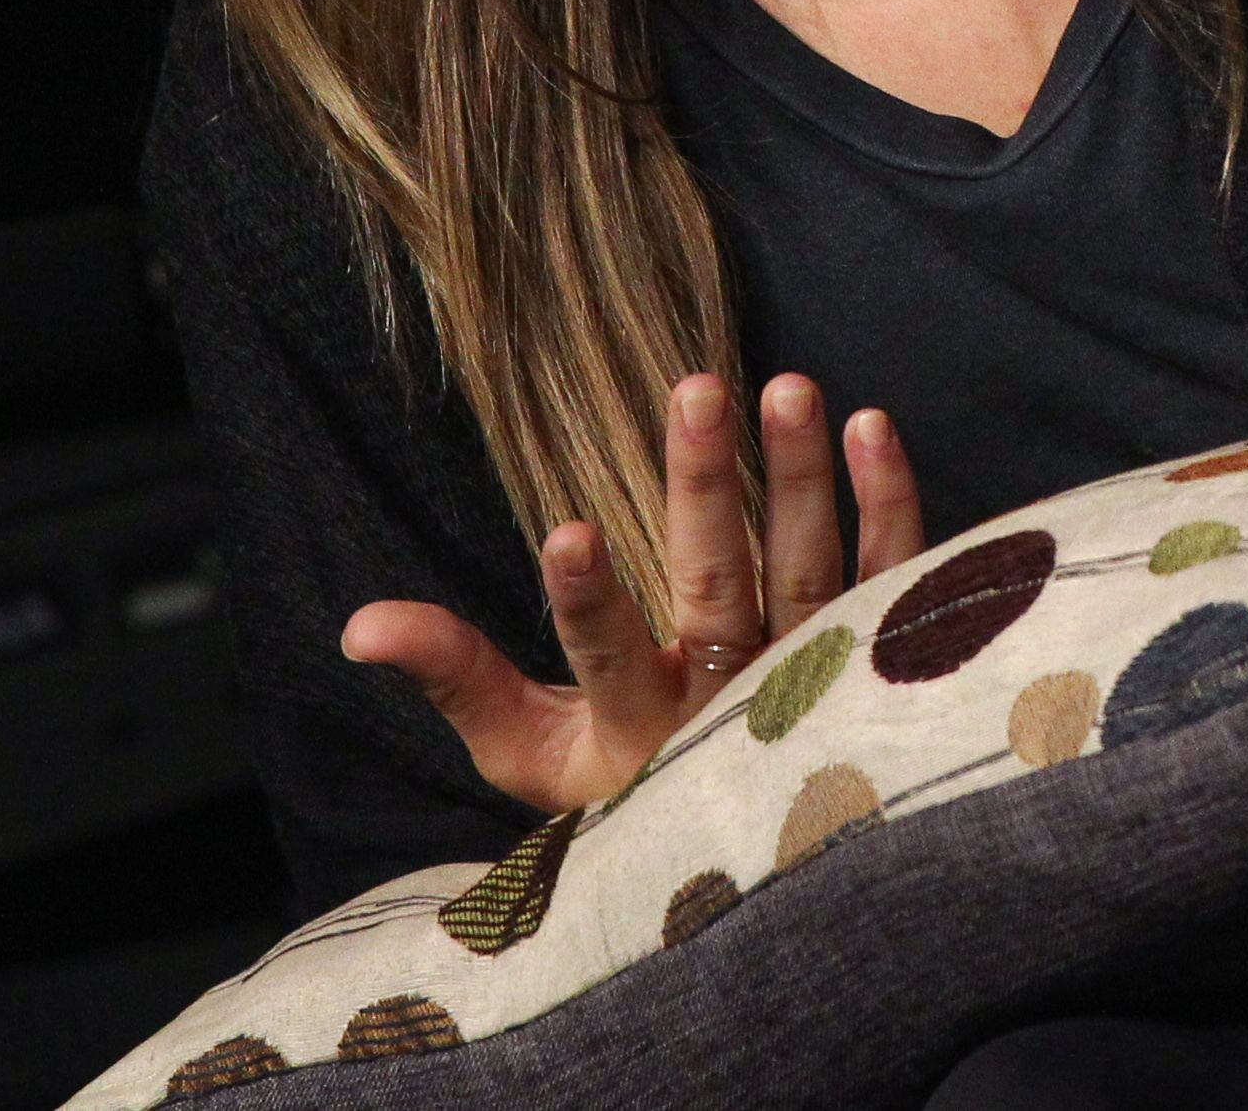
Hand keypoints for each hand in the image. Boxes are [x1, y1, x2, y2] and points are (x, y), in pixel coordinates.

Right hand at [341, 372, 925, 815]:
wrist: (755, 861)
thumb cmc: (622, 793)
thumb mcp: (528, 752)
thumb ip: (455, 674)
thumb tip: (358, 624)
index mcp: (637, 728)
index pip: (606, 655)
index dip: (587, 600)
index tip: (566, 531)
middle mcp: (731, 703)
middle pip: (719, 587)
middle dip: (704, 488)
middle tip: (694, 388)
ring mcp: (812, 675)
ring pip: (811, 569)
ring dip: (800, 477)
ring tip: (788, 385)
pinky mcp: (874, 646)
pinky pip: (890, 572)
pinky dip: (888, 504)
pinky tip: (871, 425)